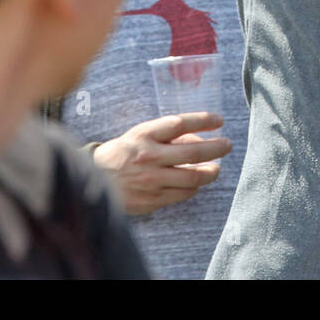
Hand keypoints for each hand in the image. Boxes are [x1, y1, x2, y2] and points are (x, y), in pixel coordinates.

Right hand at [92, 112, 231, 214]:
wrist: (92, 181)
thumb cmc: (121, 154)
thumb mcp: (138, 136)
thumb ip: (166, 135)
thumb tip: (198, 137)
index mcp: (143, 135)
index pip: (179, 123)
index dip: (202, 120)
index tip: (219, 120)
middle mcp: (148, 157)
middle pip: (192, 152)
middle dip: (216, 148)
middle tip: (227, 145)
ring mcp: (151, 180)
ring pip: (192, 177)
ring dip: (210, 172)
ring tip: (216, 168)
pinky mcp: (152, 200)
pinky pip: (182, 194)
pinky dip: (194, 187)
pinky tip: (196, 182)